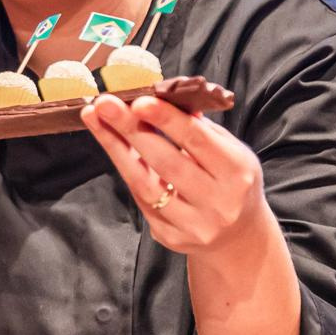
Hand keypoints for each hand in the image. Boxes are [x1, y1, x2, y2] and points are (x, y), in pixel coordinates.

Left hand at [80, 95, 280, 262]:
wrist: (240, 236)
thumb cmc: (231, 181)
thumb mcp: (230, 151)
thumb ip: (198, 128)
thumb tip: (162, 97)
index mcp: (237, 173)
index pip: (197, 141)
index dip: (167, 120)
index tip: (139, 100)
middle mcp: (218, 202)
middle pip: (166, 162)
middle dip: (131, 130)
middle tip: (104, 104)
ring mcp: (193, 225)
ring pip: (144, 184)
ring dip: (116, 148)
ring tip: (95, 119)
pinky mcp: (171, 237)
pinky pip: (141, 200)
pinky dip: (126, 170)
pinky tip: (112, 145)